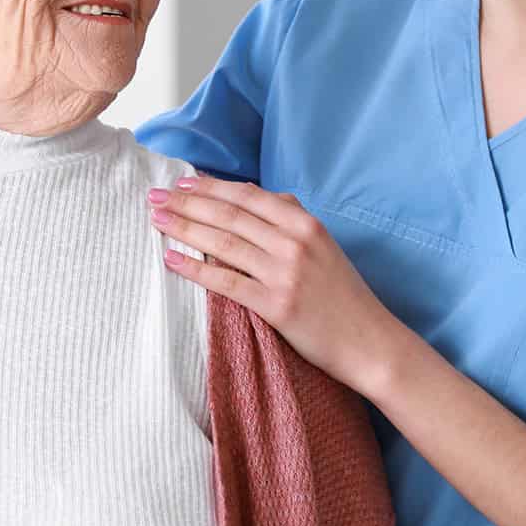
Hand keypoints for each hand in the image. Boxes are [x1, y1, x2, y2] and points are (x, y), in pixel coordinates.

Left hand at [147, 174, 407, 396]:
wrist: (370, 342)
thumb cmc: (344, 295)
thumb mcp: (324, 245)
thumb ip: (291, 219)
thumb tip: (256, 195)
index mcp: (305, 223)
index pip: (248, 196)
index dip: (211, 186)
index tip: (181, 183)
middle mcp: (294, 242)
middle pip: (229, 214)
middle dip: (187, 202)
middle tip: (155, 196)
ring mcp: (285, 273)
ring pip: (222, 242)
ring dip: (183, 228)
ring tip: (156, 220)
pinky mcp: (276, 305)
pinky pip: (225, 282)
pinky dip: (194, 268)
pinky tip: (171, 259)